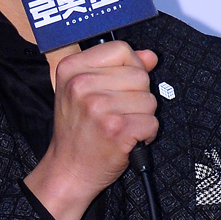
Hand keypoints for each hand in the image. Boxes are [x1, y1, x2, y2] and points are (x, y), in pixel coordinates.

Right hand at [24, 40, 157, 219]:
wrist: (68, 169)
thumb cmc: (77, 130)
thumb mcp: (85, 90)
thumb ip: (119, 68)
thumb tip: (151, 56)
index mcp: (71, 68)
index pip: (121, 49)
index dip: (130, 66)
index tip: (120, 85)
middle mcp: (81, 85)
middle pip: (139, 75)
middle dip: (137, 95)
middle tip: (117, 112)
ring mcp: (98, 107)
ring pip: (149, 99)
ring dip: (142, 116)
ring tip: (121, 126)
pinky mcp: (116, 129)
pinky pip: (152, 122)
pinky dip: (146, 134)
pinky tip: (127, 139)